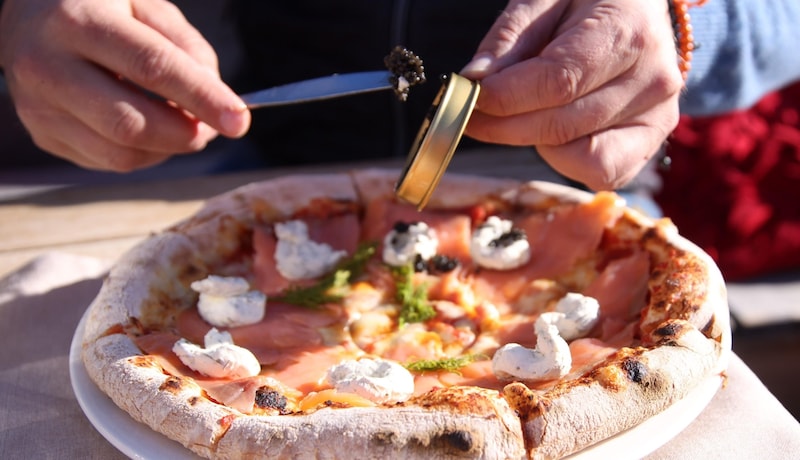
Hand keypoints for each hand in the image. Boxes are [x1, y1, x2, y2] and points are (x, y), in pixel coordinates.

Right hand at [0, 0, 249, 171]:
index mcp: (78, 20)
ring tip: (185, 125)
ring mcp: (39, 107)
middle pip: (131, 123)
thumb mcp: (147, 6)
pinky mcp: (43, 135)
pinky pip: (108, 162)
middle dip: (186, 134)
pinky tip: (150, 128)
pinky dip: (145, 154)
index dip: (201, 98)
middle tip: (214, 128)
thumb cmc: (102, 8)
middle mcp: (47, 66)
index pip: (151, 67)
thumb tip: (217, 101)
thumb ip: (188, 48)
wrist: (28, 17)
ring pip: (121, 153)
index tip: (240, 120)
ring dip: (169, 149)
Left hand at [461, 0, 682, 189]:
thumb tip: (476, 80)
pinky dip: (563, 157)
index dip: (505, 97)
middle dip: (503, 125)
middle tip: (469, 115)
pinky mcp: (650, 142)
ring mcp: (657, 116)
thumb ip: (510, 35)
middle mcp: (652, 79)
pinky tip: (552, 128)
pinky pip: (598, 172)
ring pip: (575, 153)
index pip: (557, 81)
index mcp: (628, 30)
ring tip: (520, 110)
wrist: (641, 8)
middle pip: (560, 124)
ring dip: (530, 139)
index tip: (468, 97)